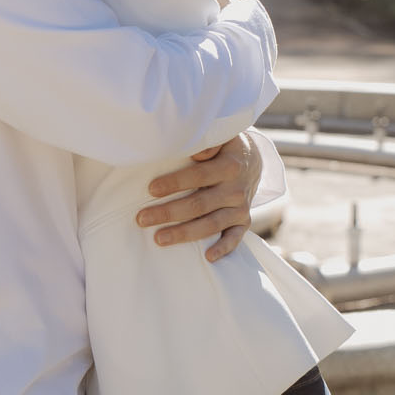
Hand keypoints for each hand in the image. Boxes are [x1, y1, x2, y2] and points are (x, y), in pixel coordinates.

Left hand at [138, 133, 262, 261]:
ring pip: (212, 224)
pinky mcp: (243, 222)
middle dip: (169, 213)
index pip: (199, 175)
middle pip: (199, 204)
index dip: (175, 183)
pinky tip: (207, 257)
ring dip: (184, 233)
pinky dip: (224, 249)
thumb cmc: (224, 147)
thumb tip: (195, 150)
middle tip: (142, 218)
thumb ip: (207, 141)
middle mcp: (236, 189)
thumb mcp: (220, 136)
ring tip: (158, 239)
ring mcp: (241, 208)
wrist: (251, 160)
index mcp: (229, 165)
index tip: (151, 190)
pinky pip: (235, 239)